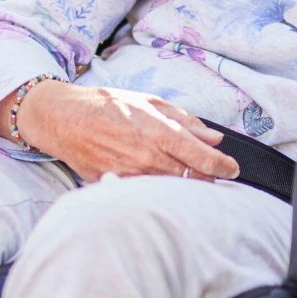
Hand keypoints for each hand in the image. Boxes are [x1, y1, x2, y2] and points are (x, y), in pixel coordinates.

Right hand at [11, 80, 239, 182]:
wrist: (64, 119)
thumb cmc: (108, 105)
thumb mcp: (149, 102)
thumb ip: (185, 121)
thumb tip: (214, 137)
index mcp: (159, 132)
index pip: (203, 159)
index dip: (223, 166)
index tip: (232, 169)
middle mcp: (148, 157)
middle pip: (192, 180)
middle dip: (207, 179)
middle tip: (212, 175)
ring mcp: (132, 175)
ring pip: (172, 191)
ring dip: (184, 188)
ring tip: (187, 180)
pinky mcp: (116, 186)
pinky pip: (147, 195)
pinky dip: (159, 192)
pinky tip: (161, 186)